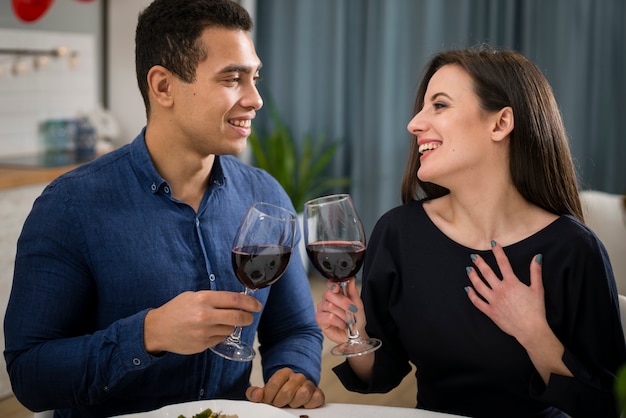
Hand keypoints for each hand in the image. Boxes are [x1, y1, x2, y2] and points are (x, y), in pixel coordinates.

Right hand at [143, 290, 261, 354]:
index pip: (234, 299)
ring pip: (230, 329)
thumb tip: (235, 300)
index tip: (256, 305)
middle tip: (250, 316)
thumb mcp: (193, 296)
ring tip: (222, 322)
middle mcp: (205, 315)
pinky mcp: (203, 345)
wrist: (157, 329)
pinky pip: (220, 339)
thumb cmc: (176, 310)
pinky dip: (221, 334)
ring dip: (232, 325)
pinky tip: (211, 330)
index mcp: (203, 299)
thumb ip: (214, 298)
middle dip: (248, 317)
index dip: (249, 302)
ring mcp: (204, 332)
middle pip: (237, 316)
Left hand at [245, 367, 324, 407]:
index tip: (268, 402)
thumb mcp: (266, 393)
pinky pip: (316, 398)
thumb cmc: (279, 394)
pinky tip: (303, 406)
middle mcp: (297, 377)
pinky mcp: (318, 394)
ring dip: (295, 403)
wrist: (293, 396)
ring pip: (303, 394)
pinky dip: (309, 405)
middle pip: (287, 391)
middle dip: (280, 402)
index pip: (274, 383)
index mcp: (284, 373)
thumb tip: (256, 395)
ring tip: (291, 405)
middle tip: (279, 405)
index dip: (268, 396)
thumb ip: (255, 393)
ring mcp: (308, 385)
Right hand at [315, 278, 367, 343]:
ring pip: (330, 306)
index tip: (338, 288)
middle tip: (352, 309)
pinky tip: (342, 324)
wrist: (356, 334)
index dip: (333, 284)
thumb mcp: (357, 304)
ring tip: (348, 320)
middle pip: (329, 294)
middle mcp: (327, 299)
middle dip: (343, 302)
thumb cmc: (356, 319)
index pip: (330, 284)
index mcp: (336, 293)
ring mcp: (322, 309)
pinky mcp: (319, 319)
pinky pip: (328, 317)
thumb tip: (350, 278)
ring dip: (343, 314)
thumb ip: (352, 291)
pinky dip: (338, 321)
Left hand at [464, 241, 547, 342]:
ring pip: (479, 286)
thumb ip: (535, 272)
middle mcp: (500, 290)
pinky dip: (471, 295)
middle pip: (487, 273)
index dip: (498, 252)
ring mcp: (493, 301)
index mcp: (512, 283)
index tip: (493, 244)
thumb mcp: (538, 289)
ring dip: (473, 276)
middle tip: (474, 256)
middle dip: (479, 263)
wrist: (531, 329)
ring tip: (468, 269)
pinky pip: (477, 302)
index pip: (503, 263)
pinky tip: (468, 289)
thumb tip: (537, 256)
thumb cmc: (535, 309)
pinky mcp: (490, 311)